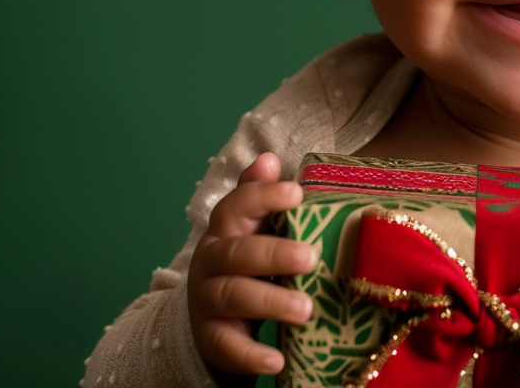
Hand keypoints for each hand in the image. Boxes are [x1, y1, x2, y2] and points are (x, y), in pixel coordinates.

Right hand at [187, 152, 317, 375]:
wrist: (212, 317)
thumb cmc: (247, 263)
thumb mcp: (254, 230)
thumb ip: (260, 197)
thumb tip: (268, 158)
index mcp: (227, 230)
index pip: (236, 205)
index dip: (262, 197)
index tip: (296, 193)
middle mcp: (212, 261)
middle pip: (235, 254)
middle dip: (272, 254)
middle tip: (310, 257)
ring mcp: (208, 300)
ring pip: (232, 296)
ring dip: (270, 302)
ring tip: (306, 310)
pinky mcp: (212, 337)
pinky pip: (227, 346)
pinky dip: (251, 354)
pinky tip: (277, 361)